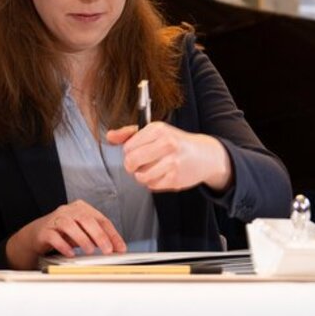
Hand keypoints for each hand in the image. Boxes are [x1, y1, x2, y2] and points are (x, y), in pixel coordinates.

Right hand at [5, 200, 125, 269]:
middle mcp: (68, 211)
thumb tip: (115, 247)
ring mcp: (55, 219)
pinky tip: (70, 254)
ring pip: (70, 225)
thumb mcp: (83, 232)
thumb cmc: (63, 232)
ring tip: (90, 251)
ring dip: (82, 239)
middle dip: (99, 236)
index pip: (101, 219)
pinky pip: (54, 236)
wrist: (37, 234)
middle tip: (107, 250)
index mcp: (81, 208)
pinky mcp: (44, 230)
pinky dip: (63, 245)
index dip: (112, 234)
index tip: (120, 248)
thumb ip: (97, 237)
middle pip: (86, 219)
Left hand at [107, 122, 232, 192]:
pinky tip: (162, 175)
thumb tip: (110, 136)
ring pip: (140, 176)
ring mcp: (172, 162)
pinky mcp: (175, 178)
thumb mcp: (155, 132)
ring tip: (152, 170)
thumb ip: (130, 134)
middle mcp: (166, 143)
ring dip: (143, 176)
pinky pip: (152, 186)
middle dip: (131, 166)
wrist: (205, 155)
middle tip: (139, 165)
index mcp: (158, 129)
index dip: (129, 153)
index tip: (137, 152)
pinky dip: (153, 183)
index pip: (127, 147)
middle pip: (131, 162)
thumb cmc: (176, 143)